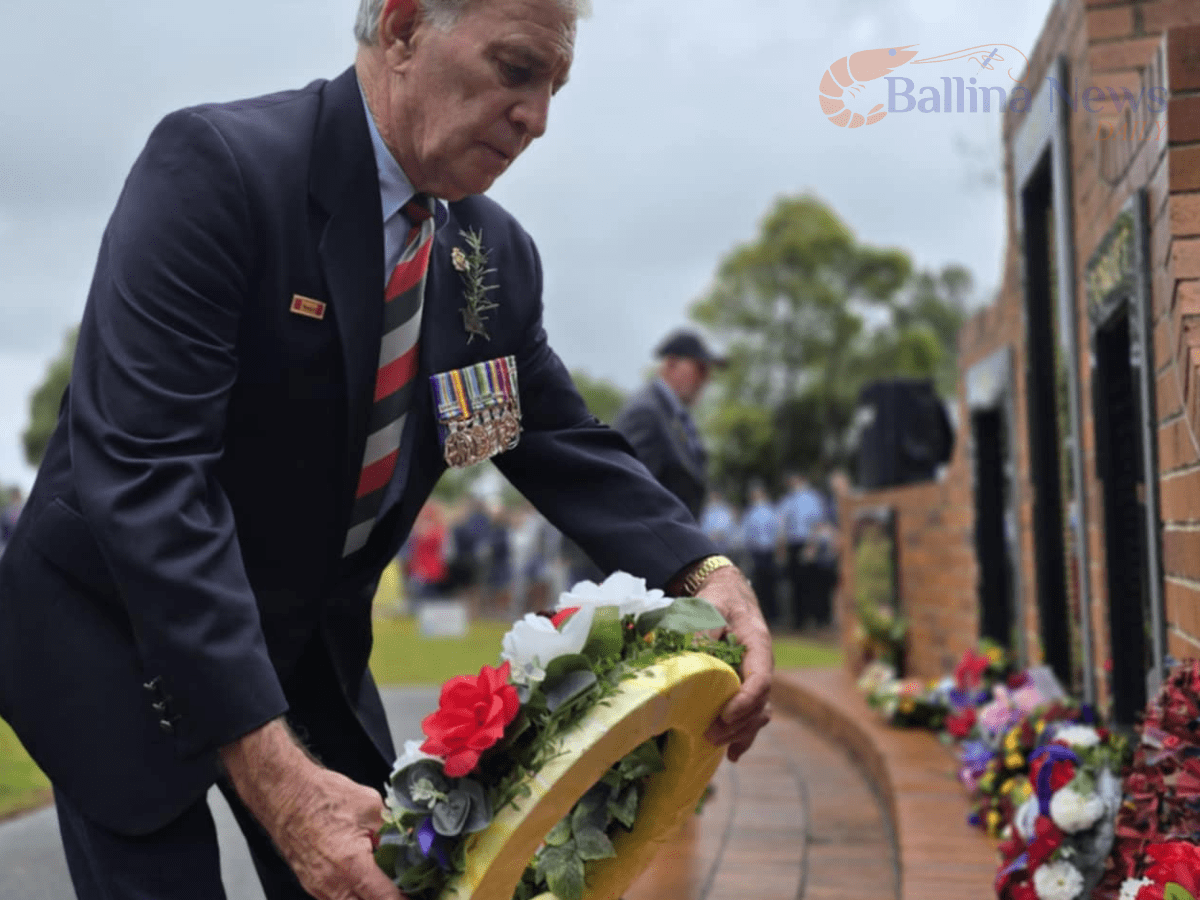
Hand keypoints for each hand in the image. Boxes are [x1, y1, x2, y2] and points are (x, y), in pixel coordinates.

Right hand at [220, 719, 404, 899]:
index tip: (421, 895)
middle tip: (408, 890)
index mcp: (352, 866)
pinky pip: (339, 898)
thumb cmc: (320, 796)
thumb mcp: (371, 807)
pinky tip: (369, 882)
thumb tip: (412, 839)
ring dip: (372, 897)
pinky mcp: (313, 886)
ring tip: (388, 885)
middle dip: (389, 899)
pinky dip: (357, 894)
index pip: (387, 899)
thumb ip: (393, 828)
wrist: (285, 793)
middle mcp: (332, 885)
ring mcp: (319, 889)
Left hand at [694, 566, 772, 761]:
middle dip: (737, 724)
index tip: (724, 715)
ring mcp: (755, 679)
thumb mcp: (708, 608)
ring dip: (740, 733)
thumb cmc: (717, 601)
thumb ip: (701, 633)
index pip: (760, 679)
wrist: (727, 596)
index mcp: (758, 646)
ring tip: (716, 746)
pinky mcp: (745, 689)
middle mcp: (761, 666)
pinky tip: (731, 755)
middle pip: (760, 704)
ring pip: (758, 714)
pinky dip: (742, 736)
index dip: (745, 701)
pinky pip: (751, 717)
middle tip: (710, 735)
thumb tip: (685, 661)